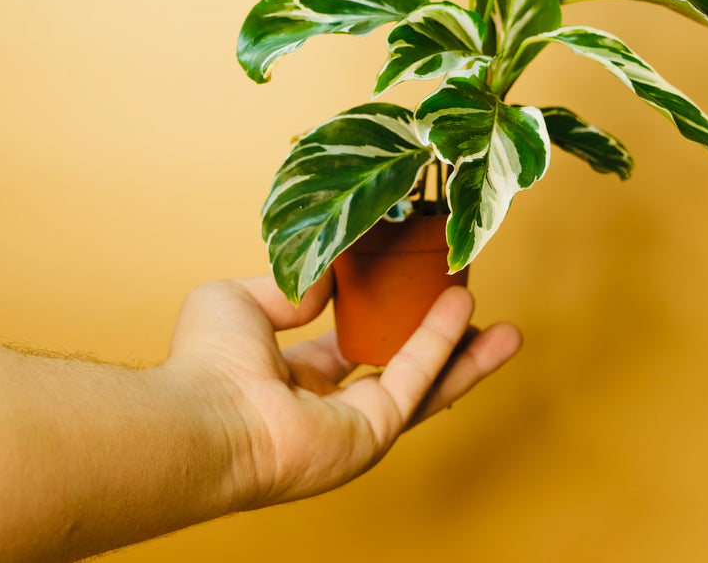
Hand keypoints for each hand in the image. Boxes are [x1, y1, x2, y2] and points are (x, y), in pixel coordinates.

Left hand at [163, 274, 521, 508]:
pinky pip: (416, 378)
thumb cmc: (205, 364)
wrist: (206, 415)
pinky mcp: (374, 431)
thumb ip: (290, 284)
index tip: (408, 287)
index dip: (382, 318)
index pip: (350, 347)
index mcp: (292, 378)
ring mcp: (355, 424)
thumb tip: (326, 277)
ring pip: (423, 380)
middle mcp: (329, 406)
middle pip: (400, 369)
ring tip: (503, 323)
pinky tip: (466, 309)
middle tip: (470, 310)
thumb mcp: (240, 298)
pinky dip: (444, 343)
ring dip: (462, 349)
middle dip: (441, 343)